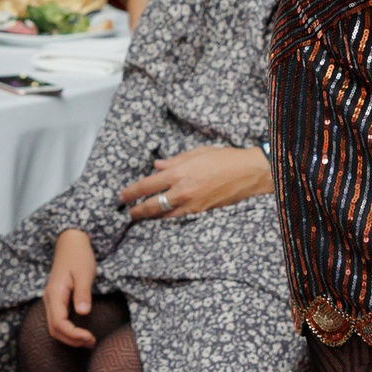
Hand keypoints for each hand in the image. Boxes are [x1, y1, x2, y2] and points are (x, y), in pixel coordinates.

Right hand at [43, 228, 99, 344]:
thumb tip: (83, 313)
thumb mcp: (85, 273)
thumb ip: (83, 294)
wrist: (70, 242)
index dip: (73, 335)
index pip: (59, 323)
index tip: (90, 337)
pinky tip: (81, 332)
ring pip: (54, 327)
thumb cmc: (79, 256)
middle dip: (72, 340)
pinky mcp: (56, 300)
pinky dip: (68, 331)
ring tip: (89, 340)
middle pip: (54, 330)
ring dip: (70, 337)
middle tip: (92, 342)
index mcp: (55, 294)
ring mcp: (51, 300)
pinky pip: (57, 321)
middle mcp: (49, 299)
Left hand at [117, 145, 272, 219]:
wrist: (248, 172)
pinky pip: (178, 217)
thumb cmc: (224, 158)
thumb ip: (174, 161)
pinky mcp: (201, 211)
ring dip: (150, 216)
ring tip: (141, 217)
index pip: (147, 185)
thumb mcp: (196, 153)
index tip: (122, 195)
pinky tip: (163, 217)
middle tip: (127, 212)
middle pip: (151, 204)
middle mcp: (182, 190)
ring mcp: (191, 203)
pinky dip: (168, 218)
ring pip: (164, 214)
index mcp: (178, 172)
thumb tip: (157, 166)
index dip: (131, 192)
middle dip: (137, 209)